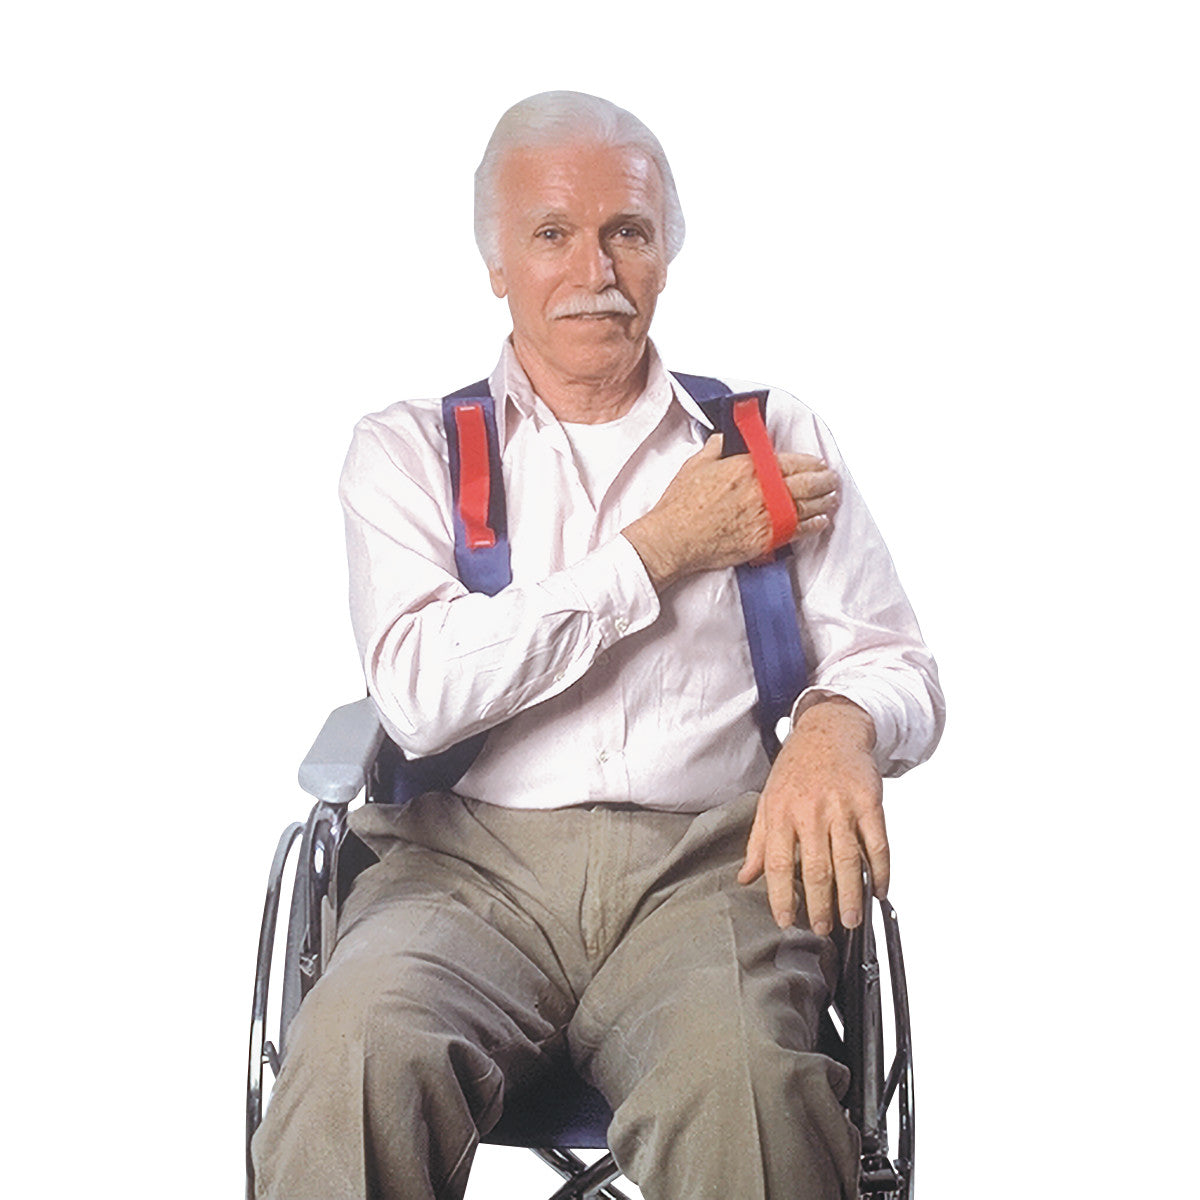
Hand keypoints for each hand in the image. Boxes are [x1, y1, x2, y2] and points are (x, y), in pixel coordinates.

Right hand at [623, 435, 837, 591]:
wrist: (674, 538)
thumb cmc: (681, 504)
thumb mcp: (697, 465)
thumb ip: (716, 448)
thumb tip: (723, 439)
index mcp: (749, 468)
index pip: (791, 462)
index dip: (810, 462)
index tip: (817, 463)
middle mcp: (763, 491)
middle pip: (807, 483)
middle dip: (824, 480)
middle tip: (831, 479)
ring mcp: (766, 517)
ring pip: (807, 507)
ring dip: (824, 501)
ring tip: (832, 498)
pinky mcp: (765, 540)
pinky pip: (798, 531)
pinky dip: (813, 525)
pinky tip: (821, 521)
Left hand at [737, 697, 887, 932]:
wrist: (830, 730)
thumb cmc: (797, 767)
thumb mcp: (768, 799)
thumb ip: (758, 841)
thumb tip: (745, 877)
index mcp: (781, 812)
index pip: (779, 864)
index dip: (781, 896)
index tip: (785, 920)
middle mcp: (811, 811)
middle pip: (816, 868)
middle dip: (820, 905)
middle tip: (822, 928)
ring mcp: (842, 806)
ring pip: (848, 860)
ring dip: (850, 895)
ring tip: (850, 919)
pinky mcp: (869, 802)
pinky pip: (877, 843)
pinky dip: (880, 871)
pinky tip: (878, 889)